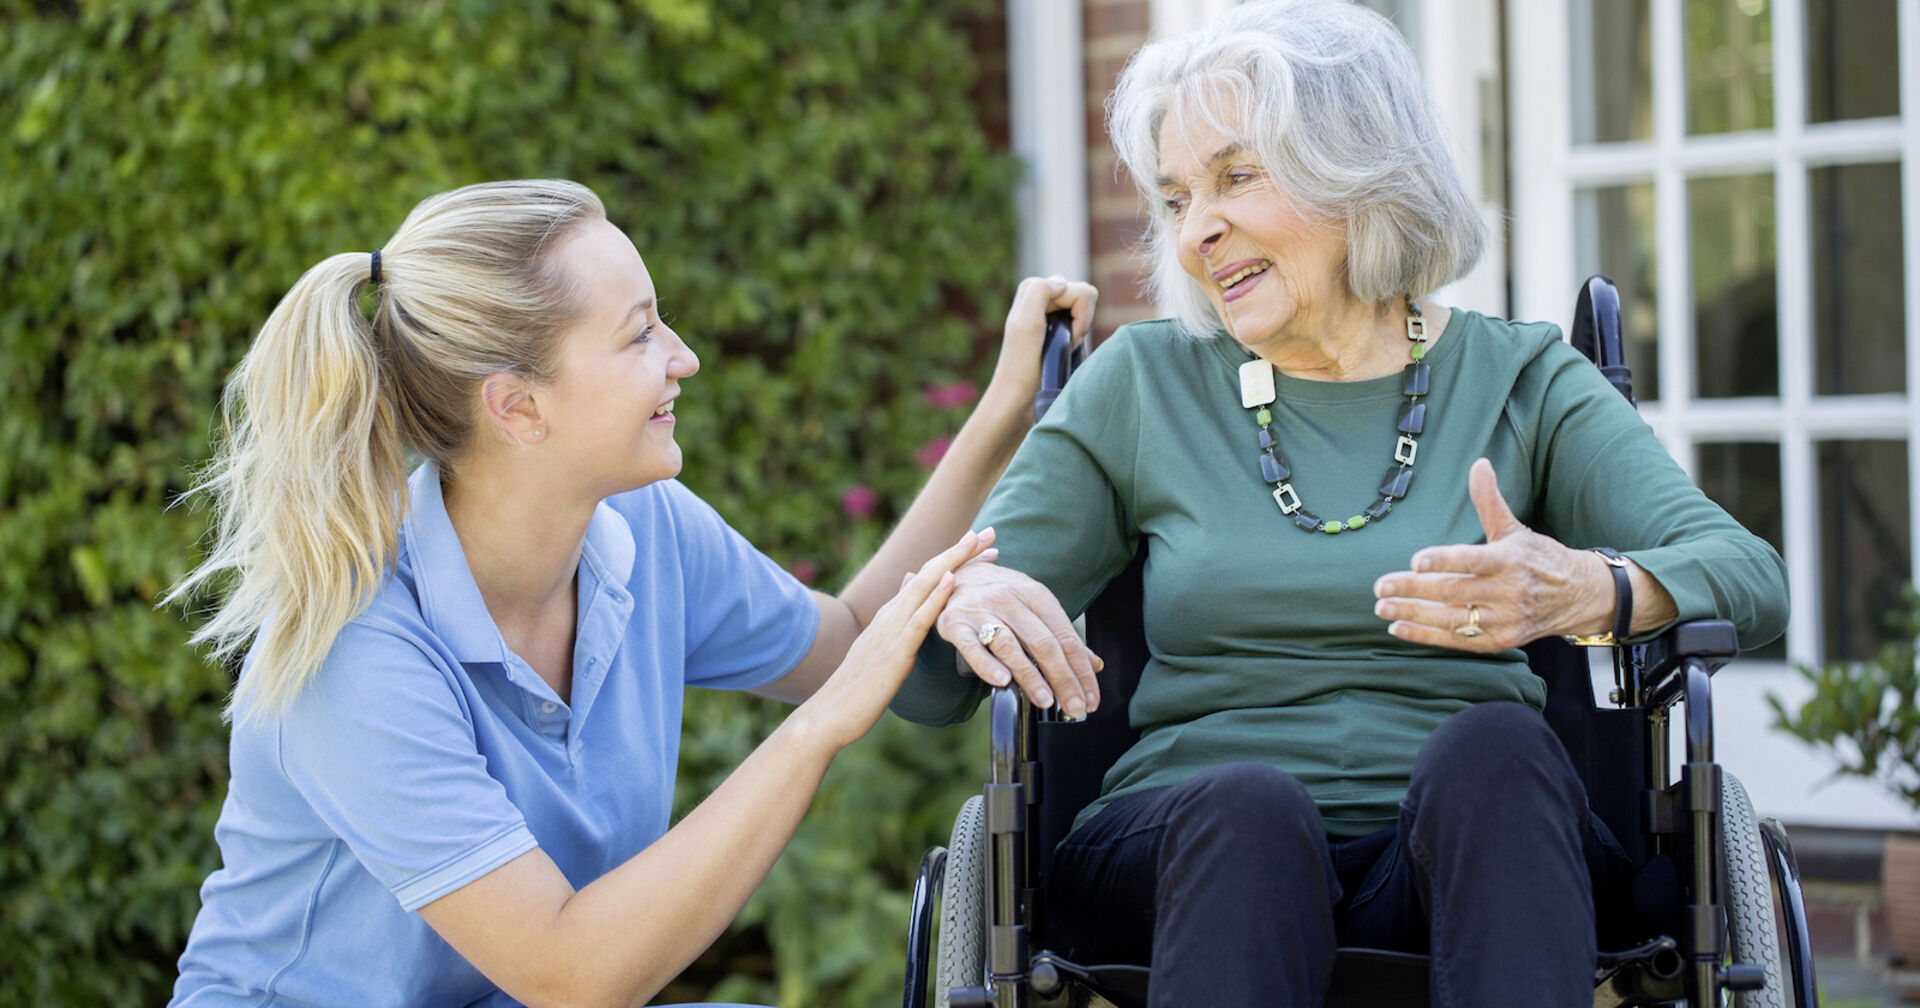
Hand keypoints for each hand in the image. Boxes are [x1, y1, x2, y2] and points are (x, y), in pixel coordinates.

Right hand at [800, 530, 993, 748]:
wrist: (829, 715)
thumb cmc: (858, 690)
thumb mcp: (880, 648)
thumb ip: (897, 617)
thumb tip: (909, 582)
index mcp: (890, 615)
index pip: (926, 578)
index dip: (954, 559)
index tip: (980, 545)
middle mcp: (890, 615)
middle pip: (929, 573)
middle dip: (960, 550)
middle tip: (989, 531)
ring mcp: (891, 631)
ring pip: (925, 587)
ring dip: (952, 561)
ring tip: (975, 541)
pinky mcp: (894, 653)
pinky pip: (918, 620)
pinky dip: (936, 597)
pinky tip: (952, 580)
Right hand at [934, 557, 1102, 716]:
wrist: (957, 573)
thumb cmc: (1002, 596)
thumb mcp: (1035, 606)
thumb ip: (1062, 636)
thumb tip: (1094, 665)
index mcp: (1035, 595)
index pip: (1065, 637)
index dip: (1080, 671)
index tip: (1090, 698)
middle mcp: (1010, 599)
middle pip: (1042, 643)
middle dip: (1063, 679)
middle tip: (1074, 707)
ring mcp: (981, 610)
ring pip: (1010, 646)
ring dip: (1030, 676)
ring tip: (1046, 701)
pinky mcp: (955, 623)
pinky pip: (972, 647)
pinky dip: (987, 665)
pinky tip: (1002, 682)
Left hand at [988, 275, 1098, 406]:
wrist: (1018, 396)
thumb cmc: (1022, 365)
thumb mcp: (1026, 323)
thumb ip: (1040, 291)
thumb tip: (1062, 283)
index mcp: (1033, 288)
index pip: (1082, 292)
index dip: (1080, 317)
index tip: (1062, 337)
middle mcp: (1042, 295)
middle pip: (1086, 297)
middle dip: (1081, 322)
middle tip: (1063, 342)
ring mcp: (1050, 310)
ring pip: (1087, 309)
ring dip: (1079, 330)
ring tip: (1062, 347)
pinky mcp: (1057, 326)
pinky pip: (1082, 320)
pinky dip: (1078, 335)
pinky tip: (1064, 348)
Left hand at [1371, 458, 1615, 650]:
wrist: (1578, 596)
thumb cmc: (1539, 558)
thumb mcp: (1514, 529)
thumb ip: (1489, 501)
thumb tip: (1478, 464)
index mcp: (1510, 560)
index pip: (1472, 560)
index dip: (1443, 560)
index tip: (1415, 560)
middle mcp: (1508, 591)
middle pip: (1454, 591)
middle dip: (1413, 589)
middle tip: (1380, 587)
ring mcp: (1504, 619)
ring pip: (1452, 619)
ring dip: (1413, 615)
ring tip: (1383, 607)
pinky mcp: (1500, 641)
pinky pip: (1457, 640)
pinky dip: (1426, 636)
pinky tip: (1399, 628)